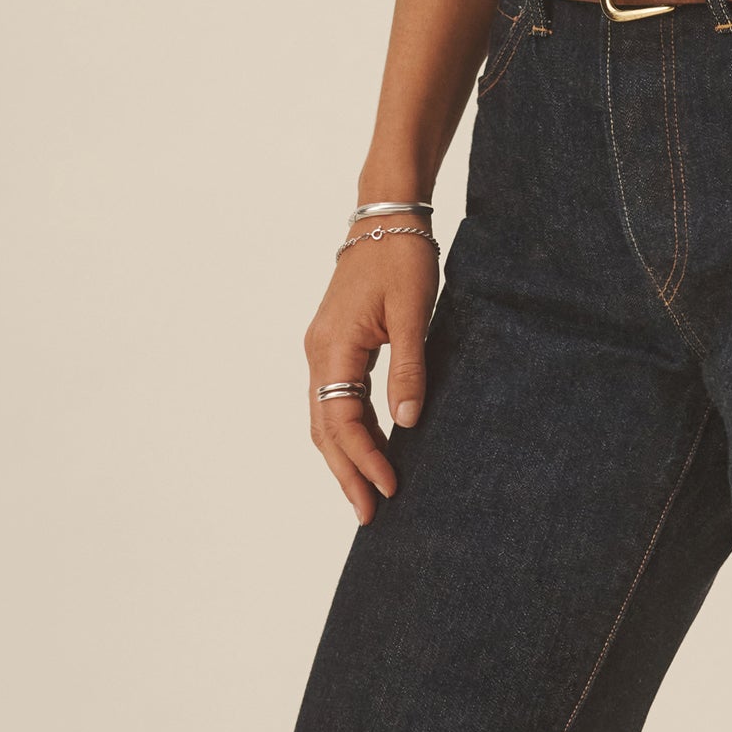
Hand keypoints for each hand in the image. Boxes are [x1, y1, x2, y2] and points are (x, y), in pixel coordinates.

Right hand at [303, 227, 439, 522]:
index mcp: (332, 347)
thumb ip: (408, 367)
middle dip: (346, 472)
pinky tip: (371, 446)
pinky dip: (350, 428)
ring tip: (369, 492)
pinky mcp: (336, 342)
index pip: (342, 420)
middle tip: (369, 514)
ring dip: (346, 455)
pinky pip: (337, 397)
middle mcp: (318, 352)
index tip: (390, 487)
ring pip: (327, 415)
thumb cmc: (401, 256)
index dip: (365, 458)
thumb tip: (407, 424)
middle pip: (325, 427)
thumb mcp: (412, 311)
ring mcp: (324, 348)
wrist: (386, 216)